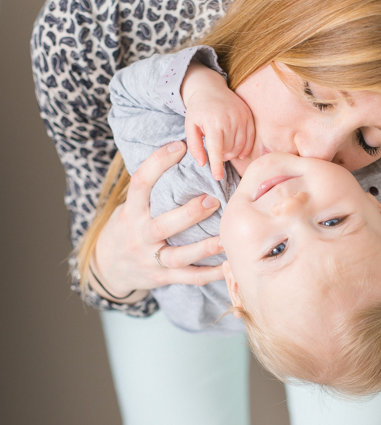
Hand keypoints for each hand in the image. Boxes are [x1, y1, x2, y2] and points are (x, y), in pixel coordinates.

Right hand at [91, 141, 225, 300]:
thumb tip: (183, 152)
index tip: (179, 146)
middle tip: (212, 200)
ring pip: (178, 256)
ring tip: (226, 238)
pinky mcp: (162, 277)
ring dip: (204, 248)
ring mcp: (151, 259)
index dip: (157, 163)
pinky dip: (209, 274)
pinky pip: (188, 278)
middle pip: (163, 225)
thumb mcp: (130, 206)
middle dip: (189, 214)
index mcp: (131, 212)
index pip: (140, 184)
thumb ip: (152, 190)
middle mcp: (140, 236)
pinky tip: (229, 265)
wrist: (108, 268)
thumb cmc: (128, 227)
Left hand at [182, 62, 254, 179]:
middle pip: (230, 149)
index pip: (217, 149)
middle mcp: (229, 119)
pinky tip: (238, 151)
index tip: (217, 177)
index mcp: (213, 122)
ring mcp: (241, 117)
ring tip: (224, 149)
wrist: (210, 88)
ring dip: (233, 153)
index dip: (217, 165)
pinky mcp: (248, 116)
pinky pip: (251, 138)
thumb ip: (194, 146)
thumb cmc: (198, 110)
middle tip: (216, 151)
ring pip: (241, 146)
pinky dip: (245, 148)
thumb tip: (202, 164)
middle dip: (222, 156)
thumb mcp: (190, 126)